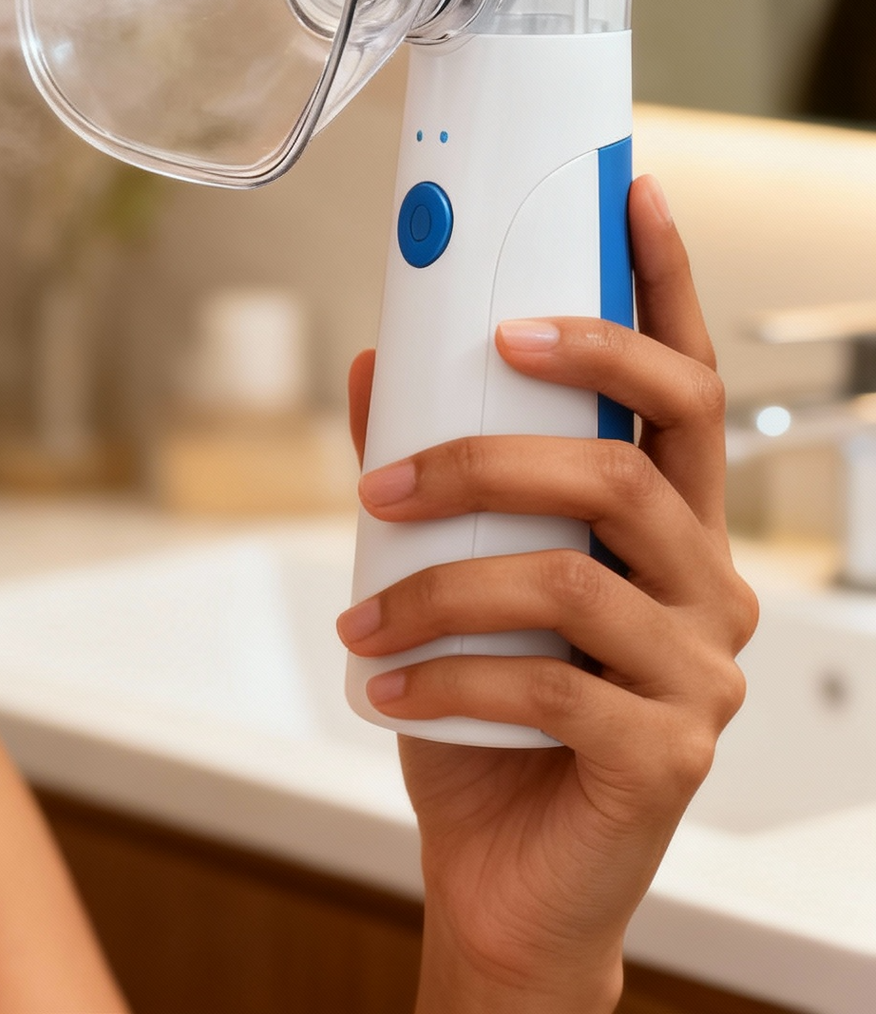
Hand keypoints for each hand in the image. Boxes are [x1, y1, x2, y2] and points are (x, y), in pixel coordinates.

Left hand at [336, 175, 756, 1013]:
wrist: (501, 876)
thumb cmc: (488, 715)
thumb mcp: (446, 573)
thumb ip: (426, 472)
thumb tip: (376, 364)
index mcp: (666, 527)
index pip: (687, 386)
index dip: (664, 285)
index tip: (627, 194)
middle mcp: (706, 587)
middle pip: (633, 463)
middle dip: (496, 449)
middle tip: (390, 474)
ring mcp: (701, 675)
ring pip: (572, 571)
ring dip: (441, 582)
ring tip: (363, 611)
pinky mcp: (670, 755)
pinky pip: (549, 682)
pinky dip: (446, 674)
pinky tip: (389, 688)